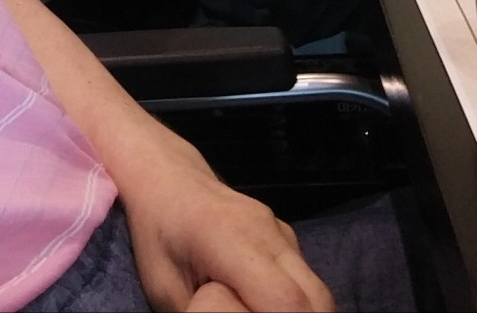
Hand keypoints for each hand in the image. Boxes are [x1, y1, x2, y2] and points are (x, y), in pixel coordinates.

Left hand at [126, 168, 334, 312]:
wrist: (167, 178)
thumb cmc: (158, 236)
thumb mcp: (166, 289)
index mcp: (232, 240)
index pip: (285, 299)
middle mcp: (267, 232)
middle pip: (316, 297)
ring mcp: (281, 231)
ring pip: (318, 288)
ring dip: (304, 312)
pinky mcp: (285, 236)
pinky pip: (307, 277)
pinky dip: (300, 301)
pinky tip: (266, 304)